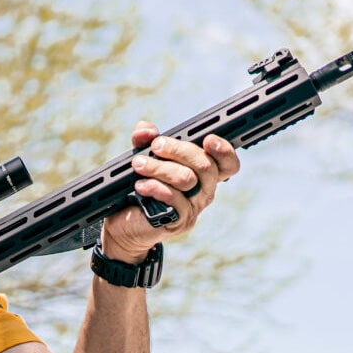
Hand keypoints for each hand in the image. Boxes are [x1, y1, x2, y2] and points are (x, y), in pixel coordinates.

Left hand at [101, 121, 240, 261]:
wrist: (124, 222)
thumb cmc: (138, 186)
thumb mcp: (141, 157)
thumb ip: (144, 139)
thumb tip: (147, 131)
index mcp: (203, 174)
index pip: (228, 164)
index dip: (224, 151)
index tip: (207, 139)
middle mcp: (204, 191)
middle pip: (206, 167)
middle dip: (179, 150)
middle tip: (156, 146)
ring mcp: (193, 208)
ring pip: (187, 180)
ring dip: (160, 168)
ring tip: (139, 165)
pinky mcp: (179, 222)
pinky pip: (174, 200)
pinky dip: (155, 188)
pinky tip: (141, 185)